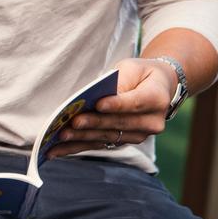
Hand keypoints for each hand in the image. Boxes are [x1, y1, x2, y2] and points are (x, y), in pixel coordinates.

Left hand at [47, 57, 176, 158]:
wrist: (157, 87)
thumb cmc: (140, 74)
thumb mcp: (131, 68)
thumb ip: (118, 81)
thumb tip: (97, 97)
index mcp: (157, 98)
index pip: (135, 103)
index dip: (116, 105)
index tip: (98, 104)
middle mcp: (152, 122)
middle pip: (119, 123)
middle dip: (94, 123)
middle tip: (73, 122)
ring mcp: (140, 135)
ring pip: (108, 136)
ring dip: (82, 138)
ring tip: (61, 136)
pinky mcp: (125, 141)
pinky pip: (100, 144)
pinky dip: (78, 146)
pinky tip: (59, 150)